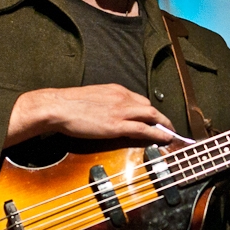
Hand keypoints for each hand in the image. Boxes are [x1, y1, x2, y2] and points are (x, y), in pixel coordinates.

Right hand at [6, 84, 175, 146]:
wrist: (58, 107)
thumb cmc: (69, 105)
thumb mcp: (92, 97)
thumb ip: (105, 103)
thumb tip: (109, 112)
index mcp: (116, 90)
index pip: (140, 99)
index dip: (149, 111)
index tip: (155, 118)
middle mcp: (122, 98)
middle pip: (150, 107)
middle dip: (162, 118)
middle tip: (169, 127)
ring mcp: (121, 111)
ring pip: (151, 116)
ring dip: (164, 125)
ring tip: (171, 134)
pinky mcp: (117, 125)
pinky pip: (144, 129)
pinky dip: (158, 134)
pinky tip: (165, 138)